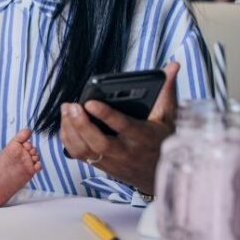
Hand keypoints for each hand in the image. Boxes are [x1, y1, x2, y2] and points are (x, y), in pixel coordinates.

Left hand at [59, 62, 179, 193]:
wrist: (158, 174)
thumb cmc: (162, 140)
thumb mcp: (168, 116)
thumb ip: (166, 90)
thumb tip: (173, 65)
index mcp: (143, 137)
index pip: (123, 126)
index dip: (106, 115)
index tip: (90, 102)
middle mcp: (126, 152)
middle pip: (99, 143)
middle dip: (82, 124)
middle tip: (71, 105)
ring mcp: (112, 161)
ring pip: (85, 150)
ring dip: (71, 130)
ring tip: (66, 109)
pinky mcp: (101, 166)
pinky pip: (79, 155)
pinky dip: (68, 139)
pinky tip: (66, 123)